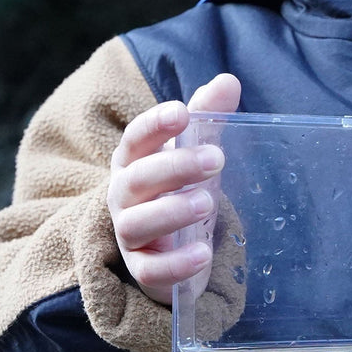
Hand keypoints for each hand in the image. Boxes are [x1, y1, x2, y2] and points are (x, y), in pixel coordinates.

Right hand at [108, 74, 241, 303]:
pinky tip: (204, 254)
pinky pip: (151, 271)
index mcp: (134, 162)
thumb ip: (208, 119)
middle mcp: (123, 197)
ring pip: (137, 224)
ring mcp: (130, 236)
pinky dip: (176, 264)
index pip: (136, 140)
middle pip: (137, 179)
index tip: (181, 112)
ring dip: (172, 212)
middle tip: (216, 158)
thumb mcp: (194, 155)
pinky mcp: (143, 271)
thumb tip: (228, 81)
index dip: (155, 125)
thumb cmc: (180, 191)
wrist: (174, 250)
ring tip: (208, 202)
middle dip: (174, 167)